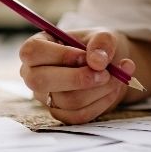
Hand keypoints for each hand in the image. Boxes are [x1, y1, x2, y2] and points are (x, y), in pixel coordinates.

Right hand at [18, 28, 136, 124]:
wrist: (109, 67)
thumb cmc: (98, 47)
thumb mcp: (103, 36)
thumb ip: (102, 42)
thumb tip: (97, 62)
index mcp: (37, 48)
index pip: (32, 52)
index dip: (60, 55)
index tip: (85, 56)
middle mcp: (34, 73)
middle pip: (41, 81)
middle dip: (79, 78)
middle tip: (106, 73)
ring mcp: (45, 96)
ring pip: (67, 100)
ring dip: (100, 89)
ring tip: (118, 76)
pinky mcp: (60, 113)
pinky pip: (79, 115)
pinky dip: (103, 102)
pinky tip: (114, 88)